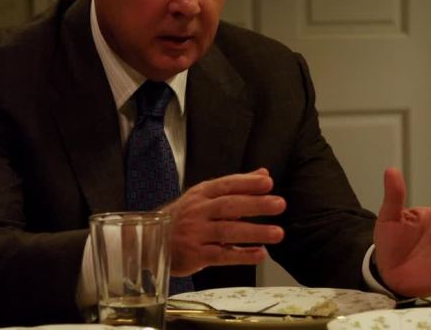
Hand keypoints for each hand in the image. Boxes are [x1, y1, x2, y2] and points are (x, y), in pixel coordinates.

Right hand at [162, 168, 285, 275]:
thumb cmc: (184, 217)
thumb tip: (264, 174)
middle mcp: (198, 211)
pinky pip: (221, 255)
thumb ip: (236, 186)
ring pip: (227, 231)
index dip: (247, 184)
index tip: (268, 184)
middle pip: (229, 206)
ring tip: (277, 233)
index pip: (227, 185)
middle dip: (256, 205)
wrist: (150, 240)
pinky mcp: (194, 255)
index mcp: (202, 193)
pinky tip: (259, 254)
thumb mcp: (205, 196)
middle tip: (279, 204)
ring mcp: (195, 233)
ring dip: (254, 232)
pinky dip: (241, 255)